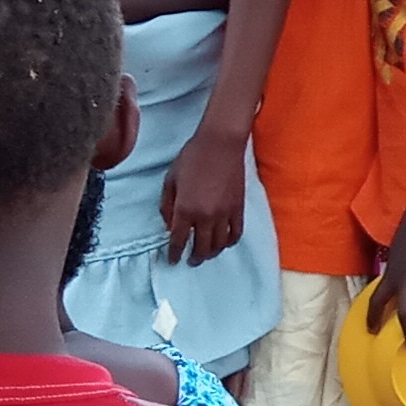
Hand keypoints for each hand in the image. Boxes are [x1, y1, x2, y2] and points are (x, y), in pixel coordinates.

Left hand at [159, 129, 250, 266]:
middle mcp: (205, 216)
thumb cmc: (192, 158)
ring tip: (206, 254)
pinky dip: (229, 242)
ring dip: (211, 253)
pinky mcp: (238, 209)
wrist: (221, 144)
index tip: (173, 260)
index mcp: (185, 209)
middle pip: (201, 248)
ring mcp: (224, 214)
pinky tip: (224, 243)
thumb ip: (167, 204)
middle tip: (190, 261)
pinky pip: (235, 234)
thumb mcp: (170, 179)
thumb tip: (169, 225)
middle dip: (194, 258)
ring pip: (219, 245)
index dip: (174, 254)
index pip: (179, 241)